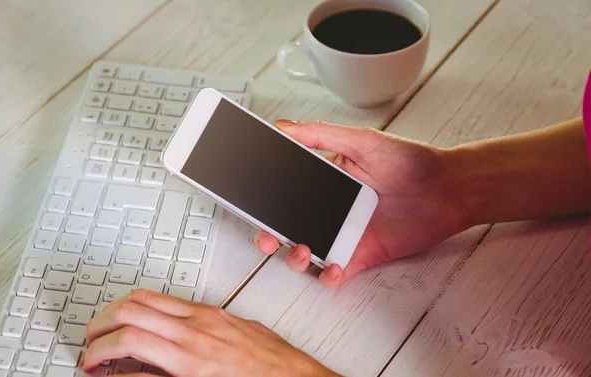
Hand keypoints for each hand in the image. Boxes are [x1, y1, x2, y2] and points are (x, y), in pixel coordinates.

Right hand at [83, 289, 339, 376]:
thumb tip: (128, 376)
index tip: (90, 362)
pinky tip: (146, 322)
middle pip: (132, 308)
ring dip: (121, 309)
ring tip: (110, 327)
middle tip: (91, 342)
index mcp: (192, 357)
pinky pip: (173, 299)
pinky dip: (149, 307)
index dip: (99, 350)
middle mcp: (198, 328)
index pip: (129, 339)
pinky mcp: (219, 310)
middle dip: (101, 323)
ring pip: (149, 296)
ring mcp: (208, 315)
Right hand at [255, 120, 472, 286]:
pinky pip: (335, 272)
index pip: (285, 194)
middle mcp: (330, 211)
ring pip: (306, 253)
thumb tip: (283, 127)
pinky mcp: (361, 255)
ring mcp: (344, 235)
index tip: (248, 201)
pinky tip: (333, 267)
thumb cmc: (410, 162)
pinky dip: (329, 276)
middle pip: (288, 227)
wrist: (449, 188)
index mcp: (325, 184)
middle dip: (270, 235)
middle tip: (267, 235)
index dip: (264, 200)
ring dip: (295, 257)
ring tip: (301, 249)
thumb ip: (320, 135)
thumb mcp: (362, 141)